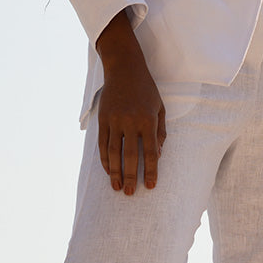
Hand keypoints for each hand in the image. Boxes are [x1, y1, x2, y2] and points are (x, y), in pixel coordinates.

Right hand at [95, 12, 166, 194]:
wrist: (124, 69)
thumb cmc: (146, 90)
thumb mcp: (160, 108)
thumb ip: (160, 132)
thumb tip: (157, 155)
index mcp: (148, 120)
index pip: (150, 152)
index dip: (151, 170)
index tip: (150, 185)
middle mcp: (130, 121)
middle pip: (129, 156)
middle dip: (130, 176)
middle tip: (130, 193)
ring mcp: (114, 120)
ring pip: (113, 152)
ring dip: (114, 172)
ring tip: (116, 187)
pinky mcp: (103, 119)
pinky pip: (103, 143)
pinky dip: (105, 159)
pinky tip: (108, 170)